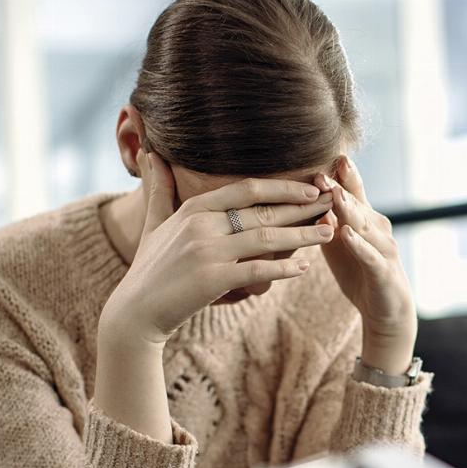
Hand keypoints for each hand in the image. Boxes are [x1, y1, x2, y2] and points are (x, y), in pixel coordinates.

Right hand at [100, 149, 334, 345]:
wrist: (134, 313)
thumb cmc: (148, 271)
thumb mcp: (153, 225)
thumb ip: (159, 191)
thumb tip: (152, 154)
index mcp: (194, 209)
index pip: (246, 189)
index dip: (282, 187)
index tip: (309, 186)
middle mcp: (202, 225)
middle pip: (263, 210)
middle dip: (301, 206)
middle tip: (331, 203)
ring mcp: (208, 252)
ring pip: (267, 237)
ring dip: (302, 235)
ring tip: (329, 232)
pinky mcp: (213, 280)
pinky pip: (258, 270)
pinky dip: (283, 268)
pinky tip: (304, 267)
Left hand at [313, 156, 416, 373]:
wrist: (386, 310)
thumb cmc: (359, 273)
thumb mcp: (338, 245)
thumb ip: (326, 222)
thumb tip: (304, 199)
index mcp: (364, 219)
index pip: (352, 192)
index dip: (340, 175)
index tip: (325, 156)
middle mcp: (377, 228)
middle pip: (357, 204)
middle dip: (340, 187)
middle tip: (322, 170)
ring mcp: (383, 248)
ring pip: (364, 226)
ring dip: (349, 210)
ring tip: (333, 194)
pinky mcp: (383, 272)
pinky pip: (369, 256)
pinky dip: (357, 245)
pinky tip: (345, 234)